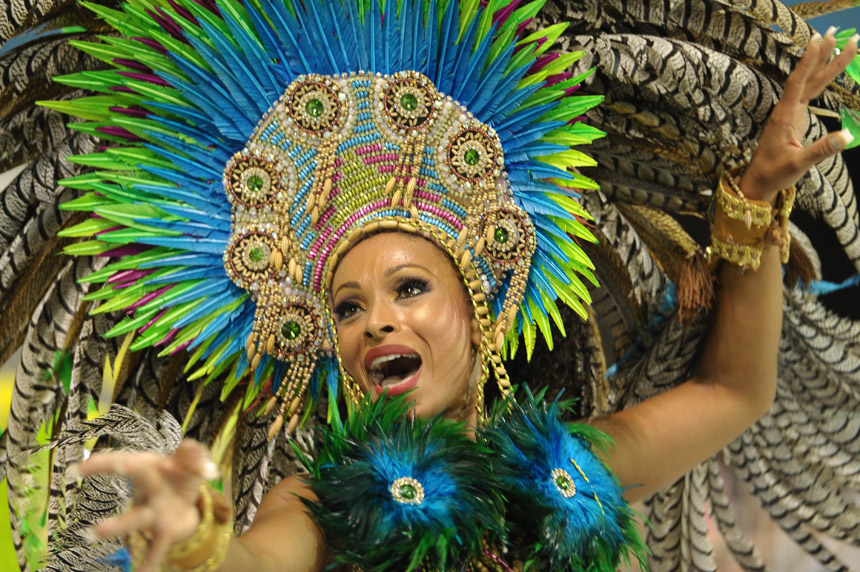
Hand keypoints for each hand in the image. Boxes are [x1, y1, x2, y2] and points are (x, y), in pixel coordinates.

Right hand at [74, 439, 216, 571]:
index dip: (102, 462)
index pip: (124, 461)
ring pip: (137, 517)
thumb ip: (194, 455)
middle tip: (84, 474)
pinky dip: (149, 562)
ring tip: (94, 532)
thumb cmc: (181, 473)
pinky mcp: (165, 530)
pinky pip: (156, 547)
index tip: (78, 468)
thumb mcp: (190, 459)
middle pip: (133, 481)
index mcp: (149, 468)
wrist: (189, 498)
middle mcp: (148, 490)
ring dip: (118, 524)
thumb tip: (207, 467)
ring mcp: (154, 512)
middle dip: (111, 472)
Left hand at [740, 28, 857, 201]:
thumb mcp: (797, 164)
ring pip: (810, 82)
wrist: (759, 180)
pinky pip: (809, 91)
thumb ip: (821, 150)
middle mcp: (786, 110)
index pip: (798, 83)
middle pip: (808, 77)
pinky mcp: (794, 116)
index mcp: (784, 117)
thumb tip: (847, 136)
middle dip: (823, 55)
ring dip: (824, 63)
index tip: (818, 42)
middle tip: (838, 33)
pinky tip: (827, 67)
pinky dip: (820, 77)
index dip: (808, 62)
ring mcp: (790, 112)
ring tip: (839, 42)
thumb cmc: (774, 173)